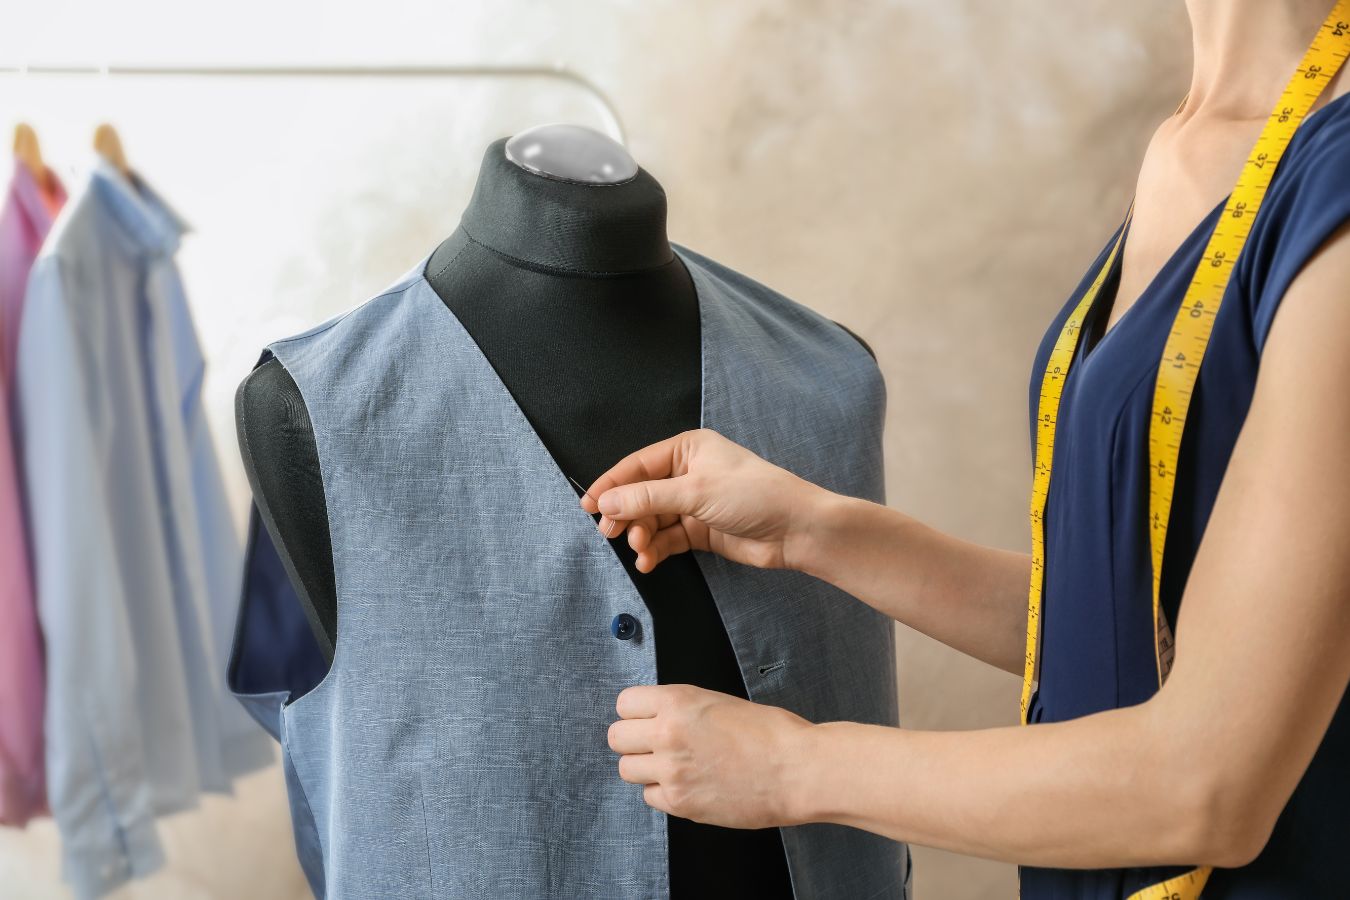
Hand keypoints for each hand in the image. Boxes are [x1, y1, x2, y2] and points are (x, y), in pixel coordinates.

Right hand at [580, 428, 825, 572]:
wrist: (797, 530)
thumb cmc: (754, 495)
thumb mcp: (695, 492)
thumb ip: (647, 498)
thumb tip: (605, 503)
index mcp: (687, 449)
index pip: (637, 465)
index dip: (610, 485)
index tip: (588, 506)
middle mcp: (688, 473)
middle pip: (641, 494)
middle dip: (626, 515)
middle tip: (610, 534)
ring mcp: (695, 503)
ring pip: (653, 519)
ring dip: (642, 535)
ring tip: (640, 550)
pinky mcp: (701, 530)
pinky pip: (668, 538)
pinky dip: (656, 549)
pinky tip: (649, 561)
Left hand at [607, 684, 812, 828]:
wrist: (797, 770)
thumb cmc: (771, 734)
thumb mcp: (719, 702)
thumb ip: (683, 710)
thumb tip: (658, 718)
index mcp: (677, 702)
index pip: (624, 703)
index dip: (636, 712)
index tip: (645, 719)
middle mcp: (667, 734)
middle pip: (616, 737)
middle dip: (633, 741)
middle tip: (655, 745)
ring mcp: (671, 771)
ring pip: (627, 770)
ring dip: (645, 768)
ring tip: (672, 767)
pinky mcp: (680, 803)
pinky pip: (650, 797)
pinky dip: (664, 793)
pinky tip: (689, 785)